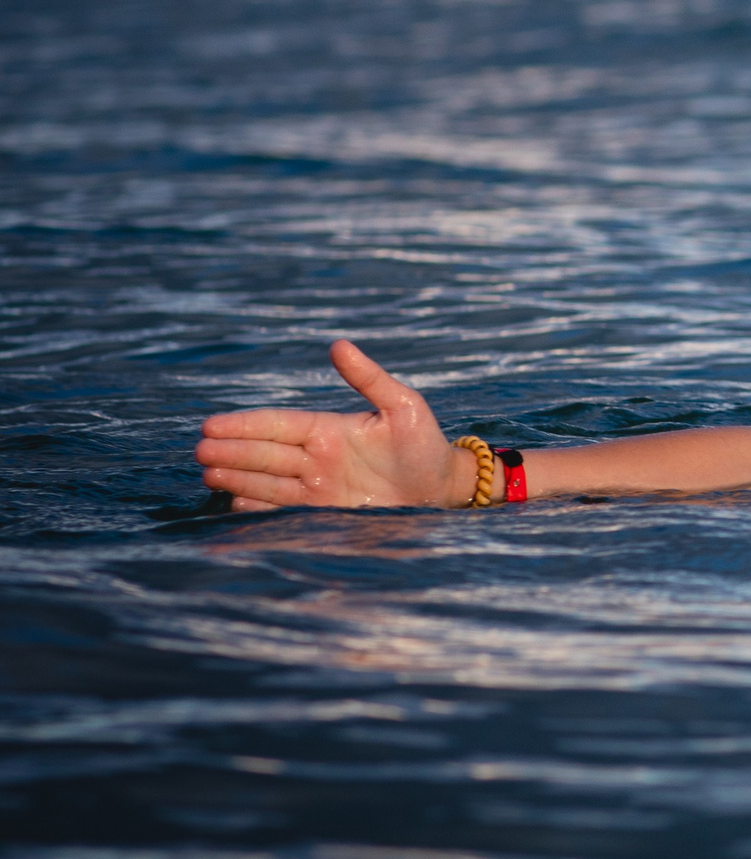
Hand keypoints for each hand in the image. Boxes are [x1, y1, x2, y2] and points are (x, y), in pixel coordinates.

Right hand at [197, 340, 471, 510]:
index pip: (277, 424)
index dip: (245, 424)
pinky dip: (259, 508)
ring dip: (238, 479)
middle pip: (265, 453)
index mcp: (328, 429)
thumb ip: (370, 379)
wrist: (442, 489)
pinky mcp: (323, 513)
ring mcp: (316, 486)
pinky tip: (237, 504)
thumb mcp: (403, 406)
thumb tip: (339, 345)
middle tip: (200, 452)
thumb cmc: (425, 444)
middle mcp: (315, 457)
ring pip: (267, 481)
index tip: (211, 425)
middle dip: (232, 452)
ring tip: (209, 475)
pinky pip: (283, 510)